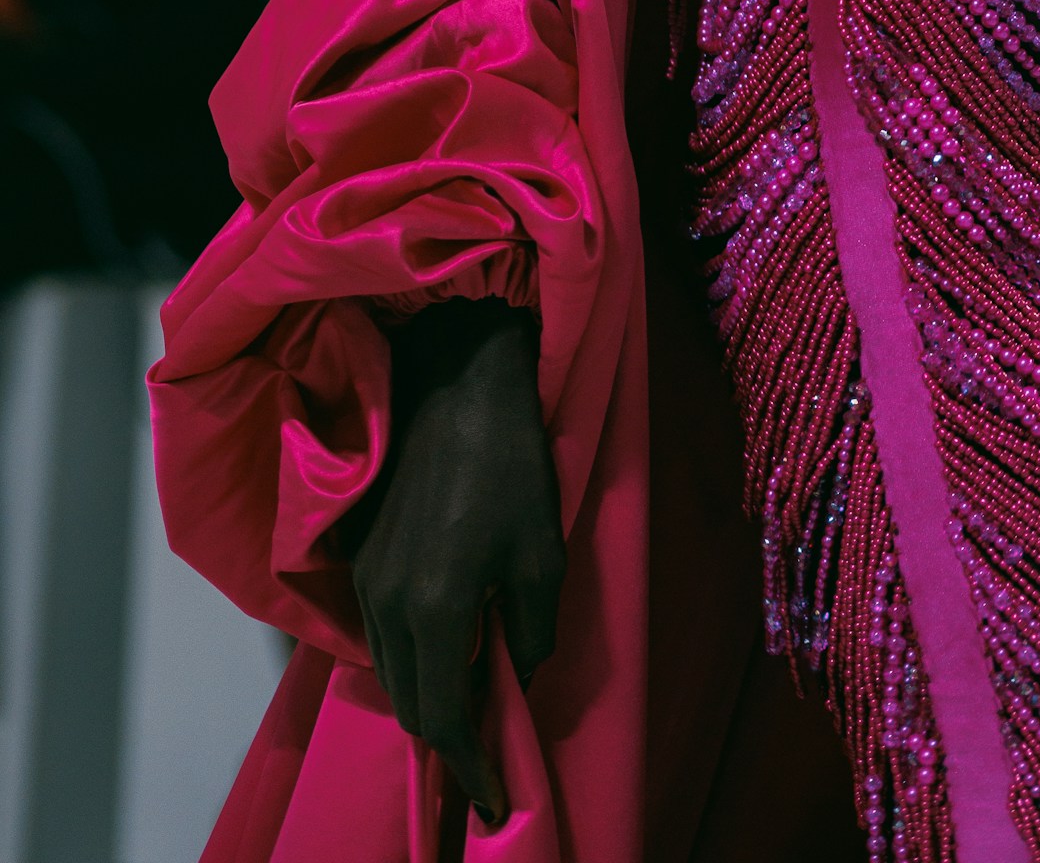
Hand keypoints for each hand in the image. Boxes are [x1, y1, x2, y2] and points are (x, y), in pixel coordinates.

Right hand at [350, 300, 563, 823]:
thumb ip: (533, 625)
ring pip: (388, 669)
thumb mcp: (541, 548)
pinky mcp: (359, 553)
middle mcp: (387, 605)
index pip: (442, 717)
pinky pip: (378, 631)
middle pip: (408, 702)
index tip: (492, 798)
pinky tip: (443, 643)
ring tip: (469, 702)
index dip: (468, 766)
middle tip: (486, 754)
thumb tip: (520, 673)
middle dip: (446, 736)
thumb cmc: (512, 459)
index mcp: (435, 609)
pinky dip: (408, 656)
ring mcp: (366, 578)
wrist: (455, 379)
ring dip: (425, 695)